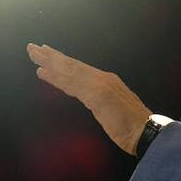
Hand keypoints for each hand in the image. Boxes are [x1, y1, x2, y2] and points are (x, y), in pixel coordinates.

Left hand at [26, 43, 151, 154]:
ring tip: (33, 53)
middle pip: (72, 66)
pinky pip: (71, 84)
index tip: (48, 55)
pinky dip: (55, 78)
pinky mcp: (96, 95)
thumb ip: (103, 103)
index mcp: (108, 81)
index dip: (63, 62)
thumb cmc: (134, 126)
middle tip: (33, 48)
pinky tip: (42, 73)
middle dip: (52, 56)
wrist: (147, 132)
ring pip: (69, 71)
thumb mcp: (115, 110)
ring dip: (49, 62)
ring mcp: (99, 85)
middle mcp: (103, 78)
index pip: (80, 69)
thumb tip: (94, 102)